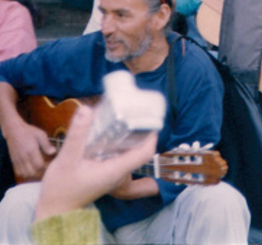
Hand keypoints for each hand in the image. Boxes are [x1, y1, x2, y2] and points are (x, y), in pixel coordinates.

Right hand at [5, 121, 55, 181]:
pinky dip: (26, 174)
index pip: (39, 165)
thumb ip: (47, 144)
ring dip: (34, 175)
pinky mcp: (14, 161)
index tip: (52, 164)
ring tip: (40, 170)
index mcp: (31, 150)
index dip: (46, 167)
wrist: (14, 131)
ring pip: (25, 174)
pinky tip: (32, 170)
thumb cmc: (29, 132)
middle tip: (47, 168)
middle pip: (32, 172)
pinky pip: (19, 172)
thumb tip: (54, 152)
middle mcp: (23, 157)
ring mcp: (17, 160)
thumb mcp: (41, 134)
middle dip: (41, 173)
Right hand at [35, 105, 156, 219]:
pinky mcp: (105, 171)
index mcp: (116, 169)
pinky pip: (116, 153)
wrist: (52, 210)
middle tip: (131, 109)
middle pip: (138, 148)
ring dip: (125, 133)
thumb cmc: (60, 189)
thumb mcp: (67, 159)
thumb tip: (86, 109)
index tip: (148, 116)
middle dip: (138, 129)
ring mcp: (112, 172)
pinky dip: (114, 140)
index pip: (145, 152)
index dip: (151, 134)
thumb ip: (78, 134)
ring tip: (119, 114)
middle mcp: (118, 171)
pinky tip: (105, 130)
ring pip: (127, 150)